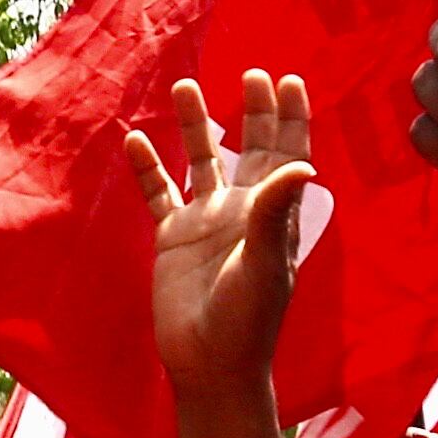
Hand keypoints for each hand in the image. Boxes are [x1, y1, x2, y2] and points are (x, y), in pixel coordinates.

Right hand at [133, 73, 315, 400]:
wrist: (209, 363)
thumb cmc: (246, 320)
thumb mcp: (263, 263)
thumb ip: (274, 212)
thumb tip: (303, 165)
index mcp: (272, 215)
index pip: (287, 157)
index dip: (290, 120)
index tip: (289, 81)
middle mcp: (241, 211)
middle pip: (250, 150)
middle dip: (254, 112)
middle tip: (253, 73)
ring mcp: (206, 223)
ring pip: (201, 162)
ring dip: (195, 126)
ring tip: (185, 86)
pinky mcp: (173, 239)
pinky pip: (158, 194)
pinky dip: (148, 168)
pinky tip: (135, 140)